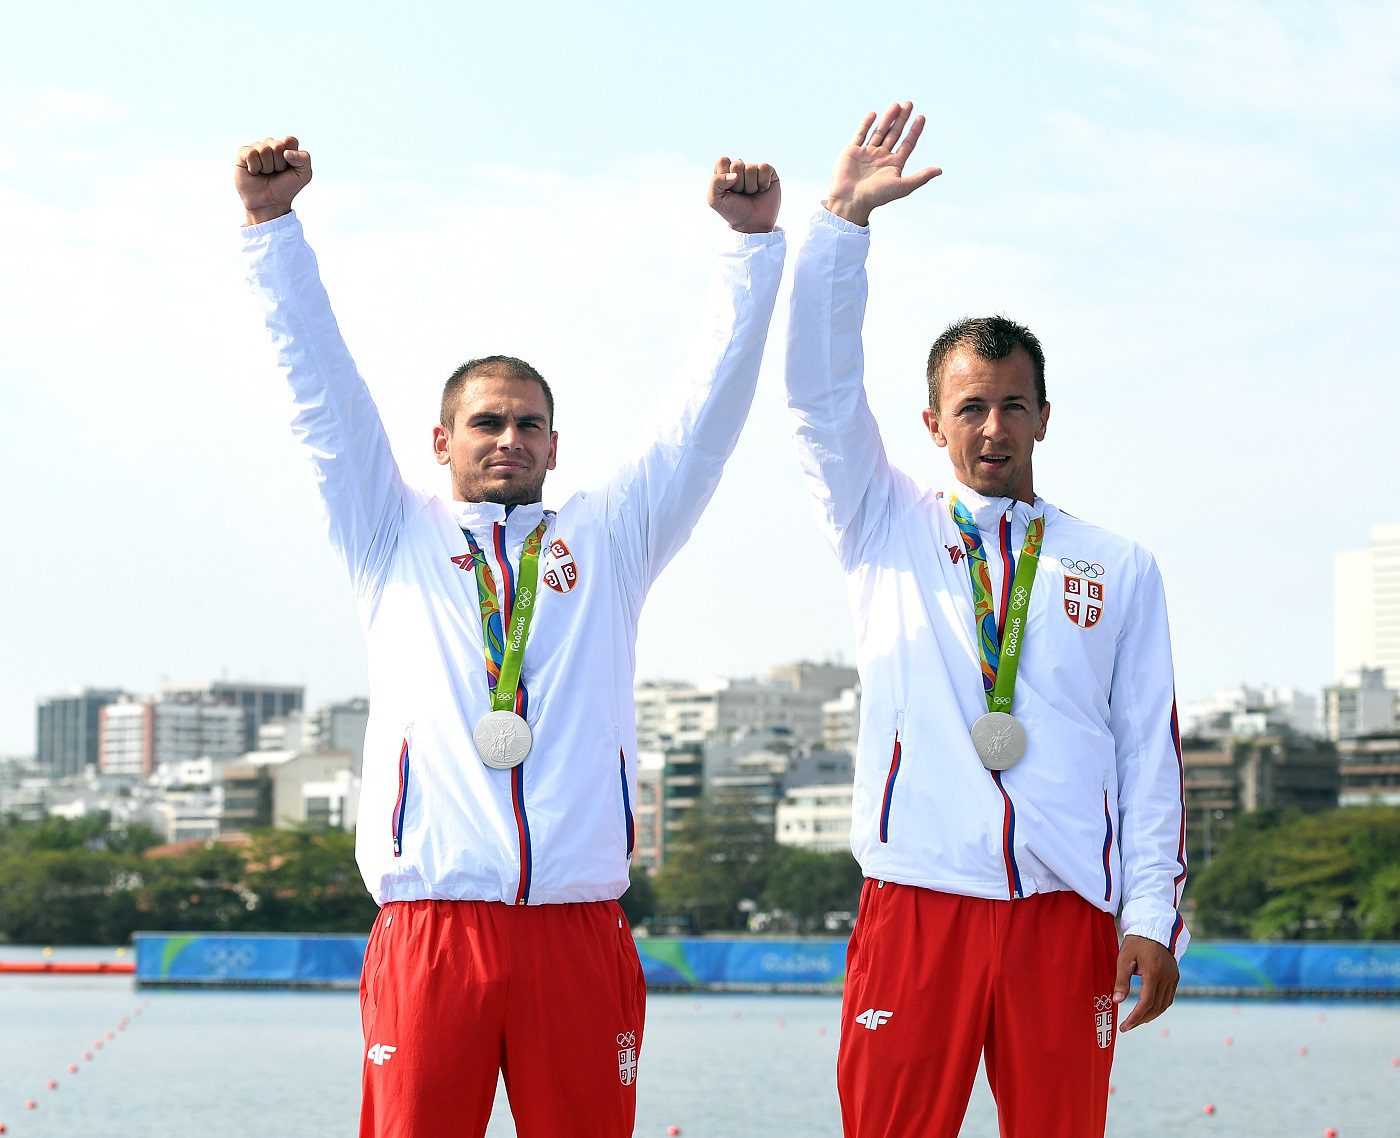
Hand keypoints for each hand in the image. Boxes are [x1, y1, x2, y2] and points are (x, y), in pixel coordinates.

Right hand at [235, 136, 312, 225]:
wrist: (269, 203)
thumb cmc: (286, 188)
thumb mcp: (304, 175)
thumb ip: (304, 159)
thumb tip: (286, 152)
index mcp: (286, 147)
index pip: (290, 140)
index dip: (291, 156)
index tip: (289, 168)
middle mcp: (271, 145)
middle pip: (277, 146)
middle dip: (279, 164)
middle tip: (276, 173)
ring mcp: (256, 148)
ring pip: (264, 149)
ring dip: (267, 167)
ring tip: (266, 174)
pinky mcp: (243, 154)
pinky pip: (250, 153)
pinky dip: (255, 166)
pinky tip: (254, 172)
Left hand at [707, 157, 780, 233]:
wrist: (752, 224)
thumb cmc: (733, 211)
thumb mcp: (715, 200)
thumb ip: (715, 182)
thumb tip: (734, 175)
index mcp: (725, 172)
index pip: (723, 161)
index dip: (725, 176)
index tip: (728, 190)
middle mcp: (740, 169)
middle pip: (737, 164)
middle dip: (738, 184)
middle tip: (740, 194)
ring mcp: (754, 170)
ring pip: (751, 168)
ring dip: (751, 186)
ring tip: (751, 194)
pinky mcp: (769, 173)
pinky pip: (765, 168)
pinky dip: (763, 182)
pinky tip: (762, 190)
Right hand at [826, 101, 940, 226]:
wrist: (850, 200)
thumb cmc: (876, 196)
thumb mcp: (902, 186)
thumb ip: (921, 177)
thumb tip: (940, 170)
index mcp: (893, 165)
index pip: (907, 144)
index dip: (915, 131)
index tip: (921, 117)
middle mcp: (881, 157)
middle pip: (894, 134)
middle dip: (902, 119)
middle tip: (909, 103)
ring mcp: (867, 153)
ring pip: (879, 132)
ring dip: (888, 118)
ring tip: (896, 105)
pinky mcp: (852, 151)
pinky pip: (860, 134)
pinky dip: (866, 124)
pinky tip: (873, 114)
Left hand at [1113, 934, 1179, 1031]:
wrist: (1153, 930)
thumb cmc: (1135, 943)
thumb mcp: (1124, 959)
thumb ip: (1121, 980)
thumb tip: (1117, 1001)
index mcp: (1153, 973)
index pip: (1146, 1002)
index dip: (1135, 1017)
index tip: (1125, 1027)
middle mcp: (1166, 978)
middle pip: (1156, 1007)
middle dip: (1141, 1019)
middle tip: (1128, 1026)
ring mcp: (1173, 978)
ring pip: (1164, 1004)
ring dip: (1151, 1015)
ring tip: (1137, 1020)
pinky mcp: (1175, 977)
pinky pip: (1169, 998)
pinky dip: (1159, 1006)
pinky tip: (1149, 1010)